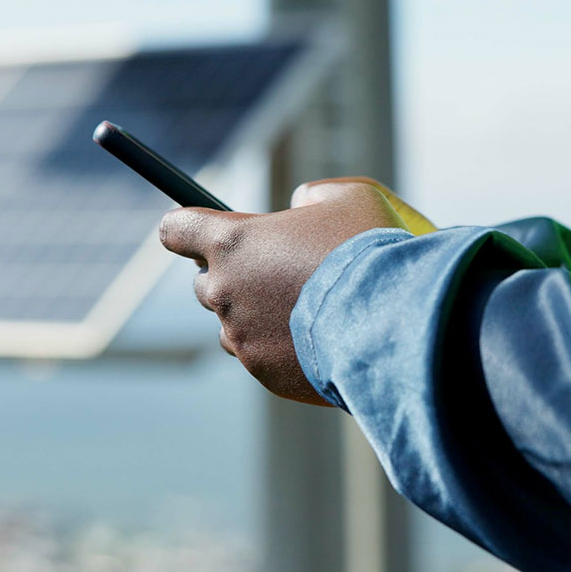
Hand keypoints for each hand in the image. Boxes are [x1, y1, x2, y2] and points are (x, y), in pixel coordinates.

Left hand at [159, 179, 417, 405]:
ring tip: (307, 310)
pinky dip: (284, 349)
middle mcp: (225, 292)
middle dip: (232, 276)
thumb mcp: (348, 199)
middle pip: (204, 283)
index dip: (186, 226)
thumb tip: (301, 205)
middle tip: (277, 271)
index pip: (177, 230)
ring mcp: (242, 338)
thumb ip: (313, 197)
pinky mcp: (265, 375)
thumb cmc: (370, 253)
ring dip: (258, 316)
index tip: (196, 228)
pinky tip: (322, 339)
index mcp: (233, 242)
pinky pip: (263, 358)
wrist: (394, 323)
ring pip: (235, 326)